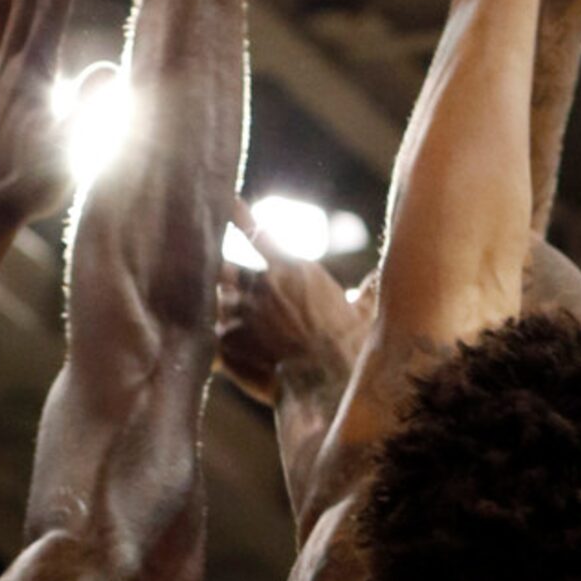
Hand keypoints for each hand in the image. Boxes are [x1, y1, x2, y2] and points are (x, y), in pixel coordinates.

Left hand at [216, 202, 371, 405]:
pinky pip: (209, 331)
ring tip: (210, 315)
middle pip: (226, 268)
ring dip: (218, 307)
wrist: (327, 379)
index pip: (255, 232)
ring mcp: (239, 310)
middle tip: (212, 274)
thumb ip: (368, 290)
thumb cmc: (351, 346)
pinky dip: (212, 337)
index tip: (225, 201)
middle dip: (222, 274)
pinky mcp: (224, 339)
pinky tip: (200, 343)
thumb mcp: (365, 312)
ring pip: (215, 299)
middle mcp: (260, 283)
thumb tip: (380, 278)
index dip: (236, 214)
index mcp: (291, 268)